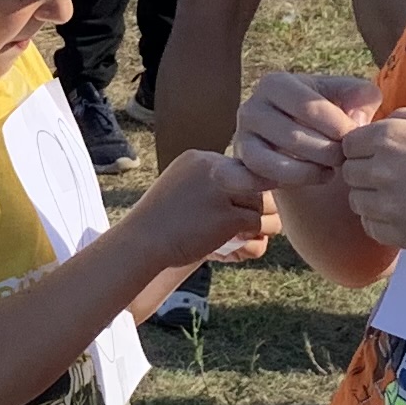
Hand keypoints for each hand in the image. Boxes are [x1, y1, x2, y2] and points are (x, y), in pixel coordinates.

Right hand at [135, 149, 272, 265]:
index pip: (241, 168)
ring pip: (264, 203)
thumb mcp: (182, 187)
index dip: (243, 190)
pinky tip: (235, 246)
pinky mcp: (227, 216)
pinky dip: (250, 238)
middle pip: (257, 183)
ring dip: (259, 222)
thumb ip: (210, 183)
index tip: (236, 208)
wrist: (142, 242)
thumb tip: (249, 187)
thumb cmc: (160, 222)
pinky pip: (257, 223)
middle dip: (255, 205)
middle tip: (245, 226)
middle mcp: (213, 168)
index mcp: (200, 158)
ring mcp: (221, 191)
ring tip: (244, 235)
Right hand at [232, 70, 381, 185]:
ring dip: (305, 174)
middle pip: (291, 136)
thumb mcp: (352, 97)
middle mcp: (250, 108)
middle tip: (345, 161)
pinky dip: (260, 185)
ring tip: (328, 174)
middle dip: (326, 153)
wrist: (309, 142)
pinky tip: (293, 188)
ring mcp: (240, 139)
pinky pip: (238, 179)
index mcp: (275, 83)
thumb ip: (363, 96)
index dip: (338, 126)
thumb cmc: (332, 116)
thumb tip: (355, 120)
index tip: (356, 140)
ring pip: (268, 163)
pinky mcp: (235, 167)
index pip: (308, 106)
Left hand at [336, 109, 405, 254]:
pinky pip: (372, 227)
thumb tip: (384, 124)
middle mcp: (383, 170)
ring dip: (372, 197)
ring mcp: (390, 206)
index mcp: (391, 137)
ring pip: (357, 202)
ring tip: (404, 194)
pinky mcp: (401, 235)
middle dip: (366, 171)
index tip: (384, 151)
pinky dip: (382, 221)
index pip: (348, 143)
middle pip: (349, 173)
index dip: (364, 146)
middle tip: (397, 174)